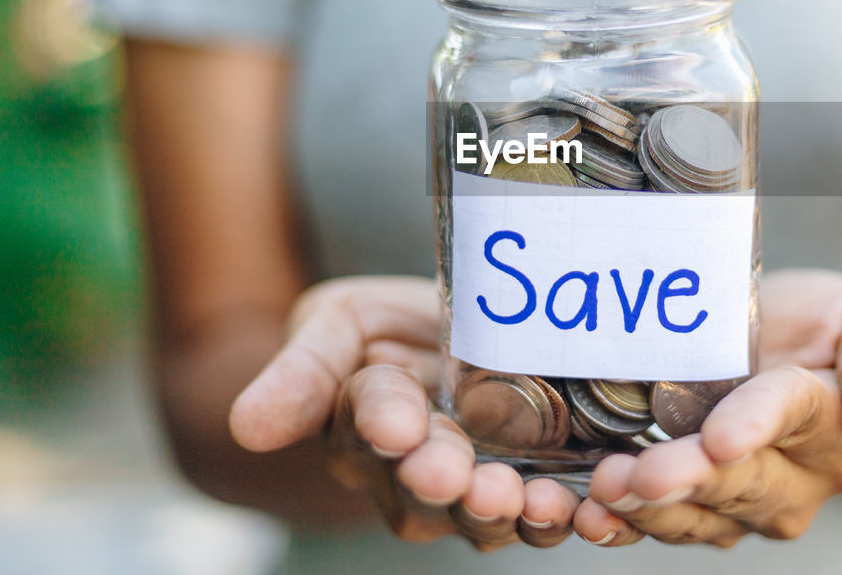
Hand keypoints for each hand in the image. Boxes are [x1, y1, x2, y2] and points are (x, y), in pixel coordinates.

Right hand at [227, 276, 579, 549]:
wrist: (456, 330)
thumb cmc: (384, 330)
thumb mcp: (337, 326)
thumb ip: (302, 373)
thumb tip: (247, 427)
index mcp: (362, 433)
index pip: (368, 430)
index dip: (384, 426)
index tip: (397, 426)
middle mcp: (415, 476)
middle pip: (430, 490)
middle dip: (449, 484)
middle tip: (466, 476)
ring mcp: (479, 487)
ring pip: (490, 514)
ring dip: (515, 511)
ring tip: (537, 500)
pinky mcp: (541, 483)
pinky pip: (553, 511)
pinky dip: (575, 513)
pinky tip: (594, 507)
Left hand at [573, 268, 841, 546]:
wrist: (809, 350)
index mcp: (837, 425)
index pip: (793, 417)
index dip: (755, 425)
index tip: (720, 439)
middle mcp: (799, 478)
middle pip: (740, 478)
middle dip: (686, 478)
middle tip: (638, 475)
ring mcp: (750, 502)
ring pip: (699, 512)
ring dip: (648, 507)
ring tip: (603, 492)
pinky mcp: (705, 508)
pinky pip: (666, 523)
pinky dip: (625, 525)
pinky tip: (589, 519)